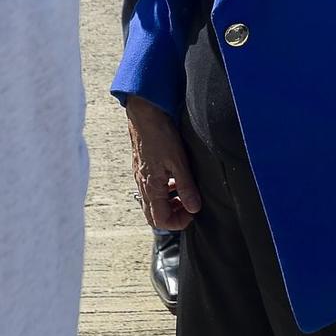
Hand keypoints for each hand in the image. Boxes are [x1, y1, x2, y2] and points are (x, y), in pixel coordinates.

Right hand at [126, 98, 200, 229]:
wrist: (144, 113)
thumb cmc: (160, 134)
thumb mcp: (178, 161)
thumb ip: (186, 187)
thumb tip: (194, 208)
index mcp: (151, 188)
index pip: (160, 221)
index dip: (178, 222)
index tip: (193, 211)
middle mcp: (143, 185)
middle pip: (154, 216)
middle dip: (173, 215)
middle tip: (189, 205)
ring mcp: (141, 176)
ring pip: (153, 202)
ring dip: (169, 202)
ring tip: (184, 190)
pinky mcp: (142, 167)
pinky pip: (151, 188)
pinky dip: (165, 190)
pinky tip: (175, 176)